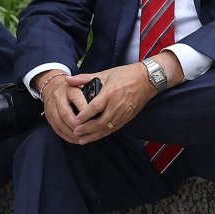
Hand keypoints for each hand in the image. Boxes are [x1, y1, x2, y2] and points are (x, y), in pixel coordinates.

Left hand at [42, 64, 156, 145]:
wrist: (146, 80)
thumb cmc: (125, 75)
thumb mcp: (104, 73)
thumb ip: (84, 78)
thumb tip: (68, 80)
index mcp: (110, 92)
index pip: (96, 107)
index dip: (85, 115)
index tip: (76, 120)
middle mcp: (117, 104)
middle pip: (101, 121)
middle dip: (87, 129)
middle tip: (76, 132)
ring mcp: (123, 112)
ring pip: (108, 127)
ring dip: (94, 135)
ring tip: (82, 139)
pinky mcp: (128, 117)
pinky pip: (114, 128)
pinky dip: (104, 133)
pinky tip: (95, 137)